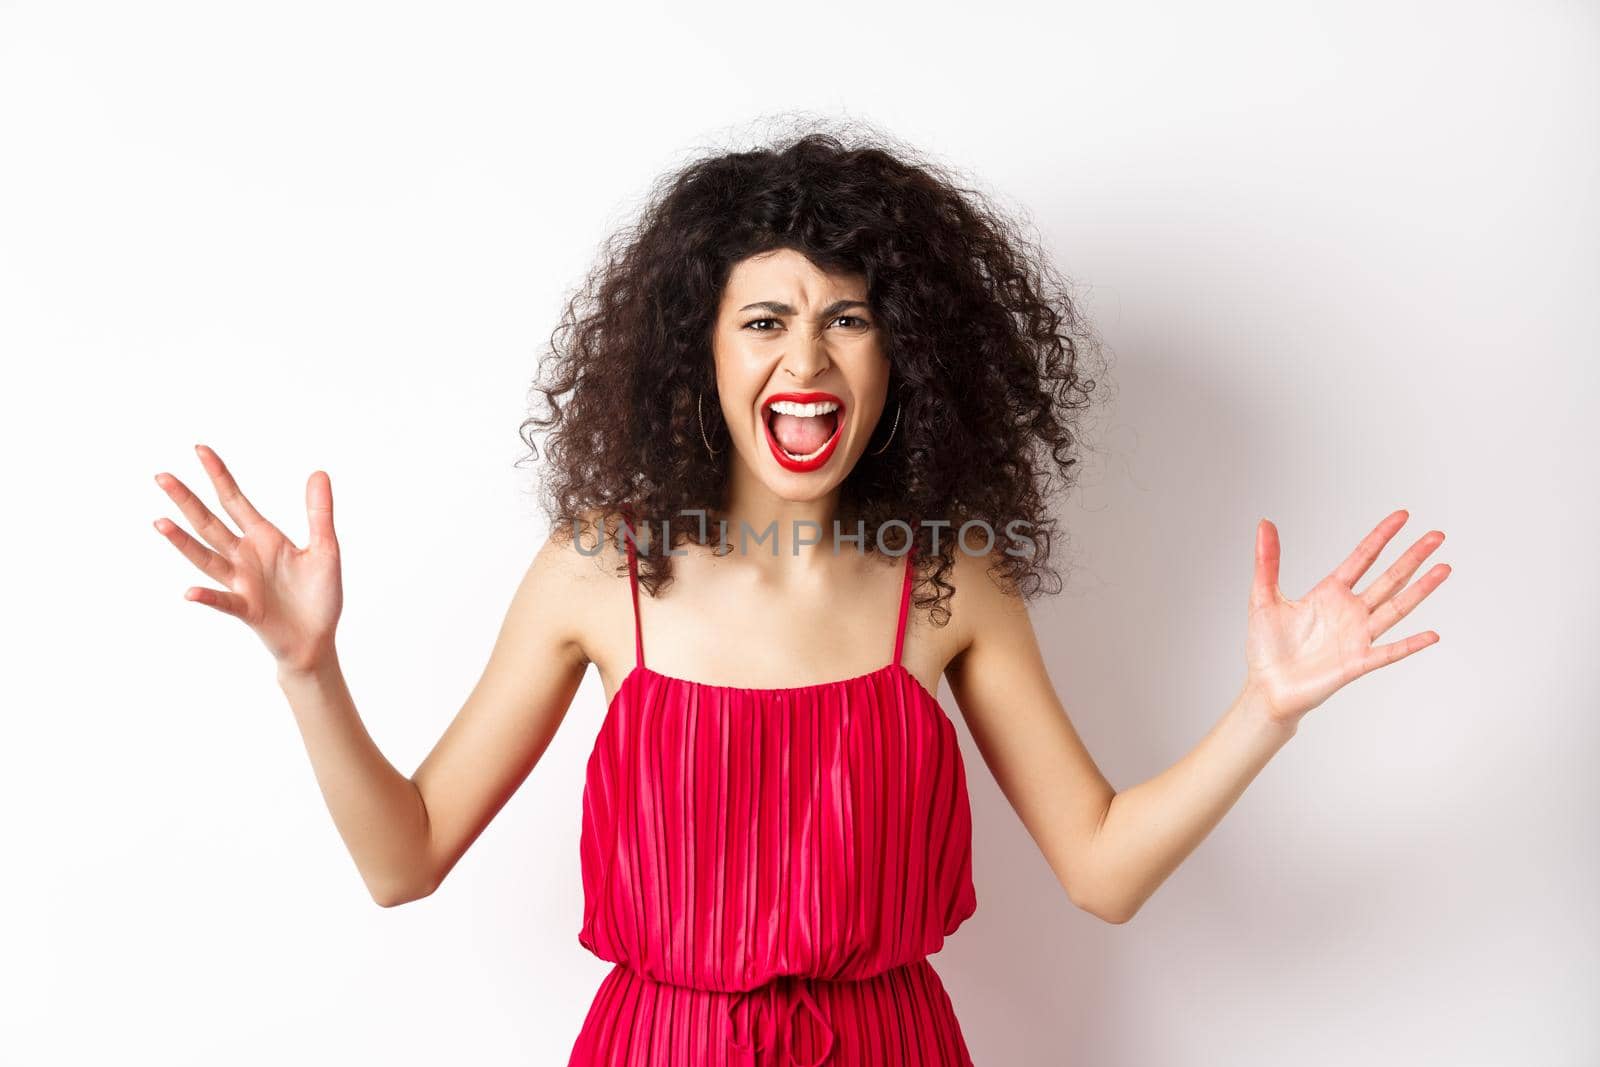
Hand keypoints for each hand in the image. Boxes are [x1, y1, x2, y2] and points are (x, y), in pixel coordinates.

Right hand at [154, 444, 342, 672]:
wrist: (317, 638)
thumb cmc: (320, 595)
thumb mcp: (326, 549)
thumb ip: (319, 513)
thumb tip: (319, 472)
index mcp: (264, 538)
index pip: (235, 501)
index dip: (219, 476)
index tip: (200, 449)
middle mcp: (245, 557)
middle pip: (210, 523)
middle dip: (187, 501)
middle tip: (162, 477)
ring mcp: (241, 583)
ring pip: (206, 558)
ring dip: (183, 542)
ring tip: (159, 523)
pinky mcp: (247, 609)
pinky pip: (223, 602)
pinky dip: (207, 597)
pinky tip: (190, 592)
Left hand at [1243, 509, 1448, 726]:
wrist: (1267, 687)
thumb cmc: (1266, 646)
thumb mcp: (1263, 597)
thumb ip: (1267, 561)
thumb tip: (1264, 524)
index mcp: (1330, 592)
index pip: (1363, 557)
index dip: (1382, 536)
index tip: (1403, 516)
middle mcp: (1350, 611)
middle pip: (1389, 578)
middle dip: (1413, 556)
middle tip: (1437, 535)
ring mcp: (1357, 636)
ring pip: (1396, 608)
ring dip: (1421, 590)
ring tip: (1444, 568)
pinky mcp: (1357, 662)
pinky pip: (1389, 652)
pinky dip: (1410, 644)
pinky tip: (1432, 635)